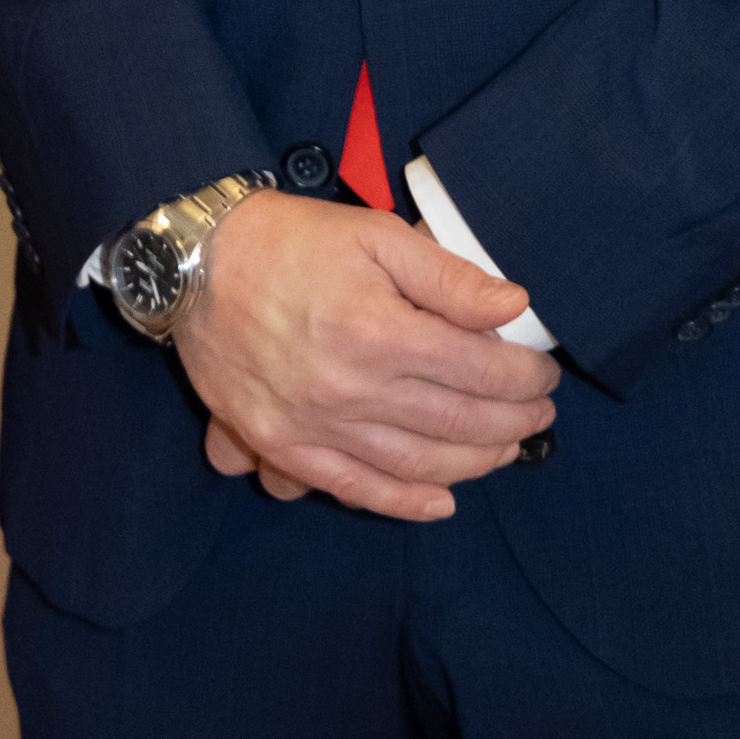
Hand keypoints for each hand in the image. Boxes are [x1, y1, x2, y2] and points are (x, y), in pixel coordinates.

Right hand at [176, 192, 556, 522]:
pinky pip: (354, 489)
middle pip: (457, 423)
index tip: (544, 373)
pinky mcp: (284, 445)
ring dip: (475, 463)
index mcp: (379, 332)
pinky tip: (441, 502)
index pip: (480, 370)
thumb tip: (514, 306)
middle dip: (514, 421)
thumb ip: (448, 276)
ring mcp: (315, 426)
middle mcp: (351, 389)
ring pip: (417, 464)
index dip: (525, 376)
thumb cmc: (290, 241)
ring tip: (507, 447)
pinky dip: (404, 503)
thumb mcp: (375, 235)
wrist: (195, 264)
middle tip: (538, 412)